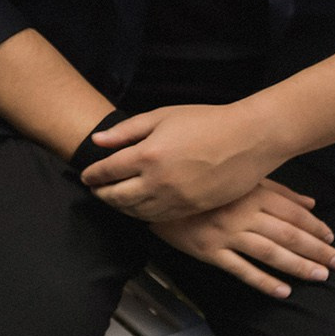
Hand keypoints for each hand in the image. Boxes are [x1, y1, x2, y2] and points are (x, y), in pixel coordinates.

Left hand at [79, 103, 285, 220]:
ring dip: (119, 207)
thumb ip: (126, 131)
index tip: (85, 176)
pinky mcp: (192, 209)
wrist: (249, 140)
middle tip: (95, 190)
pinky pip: (158, 218)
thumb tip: (97, 142)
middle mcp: (158, 182)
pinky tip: (138, 208)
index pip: (107, 172)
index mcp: (147, 155)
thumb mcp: (162, 116)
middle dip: (101, 194)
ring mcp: (176, 199)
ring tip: (113, 200)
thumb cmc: (206, 121)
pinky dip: (142, 215)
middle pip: (117, 197)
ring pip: (136, 212)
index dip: (92, 175)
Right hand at [152, 180, 334, 299]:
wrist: (155, 191)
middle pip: (287, 234)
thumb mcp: (240, 180)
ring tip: (319, 276)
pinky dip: (264, 281)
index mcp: (250, 193)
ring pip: (269, 253)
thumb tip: (310, 202)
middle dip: (316, 249)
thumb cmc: (201, 183)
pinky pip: (241, 269)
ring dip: (297, 266)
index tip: (331, 238)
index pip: (291, 212)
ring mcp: (225, 234)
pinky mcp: (209, 251)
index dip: (314, 226)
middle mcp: (241, 214)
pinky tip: (282, 291)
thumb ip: (276, 191)